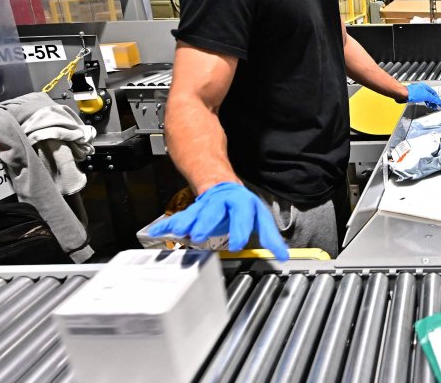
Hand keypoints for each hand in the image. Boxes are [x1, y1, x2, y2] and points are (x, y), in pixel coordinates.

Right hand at [148, 182, 288, 259]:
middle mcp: (222, 203)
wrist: (222, 186)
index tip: (238, 243)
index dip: (240, 227)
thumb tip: (284, 255)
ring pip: (195, 213)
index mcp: (242, 204)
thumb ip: (270, 238)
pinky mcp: (192, 212)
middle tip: (202, 234)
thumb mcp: (259, 219)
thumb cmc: (241, 207)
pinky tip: (157, 232)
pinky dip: (168, 225)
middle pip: (215, 210)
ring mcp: (205, 206)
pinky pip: (179, 218)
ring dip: (187, 222)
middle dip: (208, 221)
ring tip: (180, 231)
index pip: (243, 214)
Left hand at [405, 82, 440, 109]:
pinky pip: (421, 99)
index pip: (434, 93)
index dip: (437, 99)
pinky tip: (424, 104)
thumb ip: (433, 99)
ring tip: (431, 106)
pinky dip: (424, 102)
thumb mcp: (426, 96)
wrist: (403, 95)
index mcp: (425, 87)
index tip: (440, 104)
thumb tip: (438, 101)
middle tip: (435, 106)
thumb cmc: (412, 93)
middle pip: (430, 95)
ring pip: (425, 97)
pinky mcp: (413, 96)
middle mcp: (422, 89)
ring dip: (429, 102)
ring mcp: (417, 92)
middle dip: (433, 101)